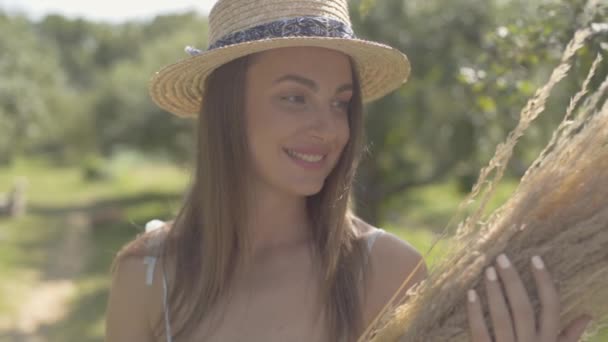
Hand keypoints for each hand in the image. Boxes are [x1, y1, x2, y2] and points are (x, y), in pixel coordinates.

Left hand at [466, 254, 591, 341]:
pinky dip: (474, 313)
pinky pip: (480, 333)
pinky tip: (470, 293)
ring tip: (488, 270)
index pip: (551, 307)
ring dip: (494, 292)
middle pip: (523, 308)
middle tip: (501, 258)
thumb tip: (587, 315)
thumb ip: (568, 336)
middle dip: (513, 281)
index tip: (535, 258)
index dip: (544, 281)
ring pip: (501, 317)